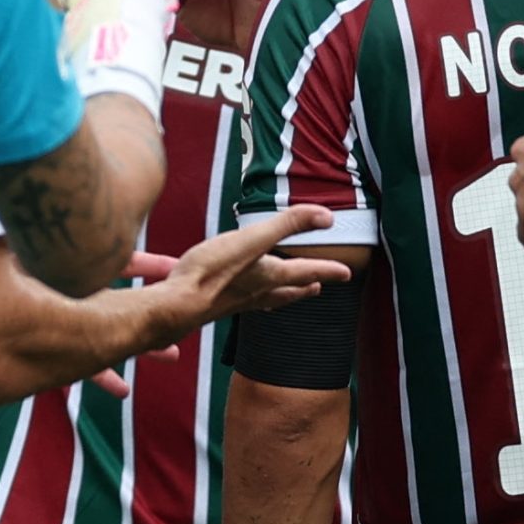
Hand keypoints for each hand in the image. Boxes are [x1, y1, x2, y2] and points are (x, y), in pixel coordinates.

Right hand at [163, 207, 350, 326]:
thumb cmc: (211, 272)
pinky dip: (255, 300)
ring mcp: (238, 301)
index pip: (308, 271)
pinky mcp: (218, 304)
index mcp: (270, 275)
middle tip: (319, 287)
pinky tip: (245, 298)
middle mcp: (258, 291)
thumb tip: (326, 217)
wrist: (177, 305)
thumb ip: (288, 224)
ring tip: (290, 294)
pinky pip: (246, 303)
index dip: (328, 269)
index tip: (347, 273)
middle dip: (306, 287)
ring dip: (284, 295)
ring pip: (269, 299)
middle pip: (290, 290)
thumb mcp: (252, 239)